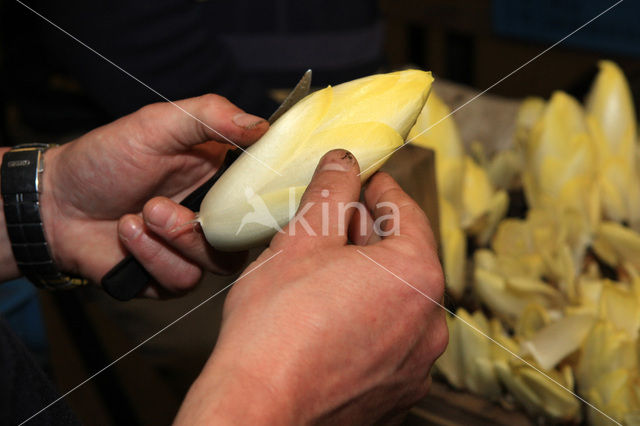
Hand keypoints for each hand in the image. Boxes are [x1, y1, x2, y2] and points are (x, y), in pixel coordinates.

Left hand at [41, 94, 267, 295]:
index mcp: (223, 175)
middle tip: (158, 207)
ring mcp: (197, 248)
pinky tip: (126, 233)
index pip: (269, 186)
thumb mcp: (155, 125)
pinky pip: (183, 279)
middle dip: (205, 226)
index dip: (273, 190)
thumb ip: (208, 116)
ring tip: (136, 216)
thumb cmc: (105, 159)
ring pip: (218, 262)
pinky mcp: (173, 276)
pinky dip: (151, 257)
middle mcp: (217, 214)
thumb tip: (261, 124)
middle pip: (249, 234)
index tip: (258, 187)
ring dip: (173, 241)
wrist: (56, 205)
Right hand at [156, 149, 446, 423]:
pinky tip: (328, 319)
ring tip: (323, 273)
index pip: (406, 212)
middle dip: (367, 235)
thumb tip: (342, 163)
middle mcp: (429, 322)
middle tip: (332, 222)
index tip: (366, 179)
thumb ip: (331, 192)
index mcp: (417, 275)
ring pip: (394, 302)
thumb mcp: (301, 239)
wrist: (258, 409)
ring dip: (366, 280)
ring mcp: (415, 364)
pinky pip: (387, 341)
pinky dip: (366, 321)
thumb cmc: (276, 325)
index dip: (381, 189)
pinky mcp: (395, 392)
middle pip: (402, 258)